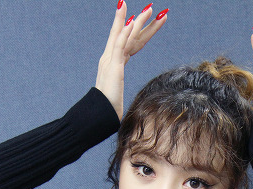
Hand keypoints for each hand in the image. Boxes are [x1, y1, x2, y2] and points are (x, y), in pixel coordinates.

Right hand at [95, 2, 167, 119]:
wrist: (100, 114)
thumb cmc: (108, 108)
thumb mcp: (118, 94)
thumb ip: (120, 88)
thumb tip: (125, 92)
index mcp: (114, 64)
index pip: (128, 43)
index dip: (136, 31)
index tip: (142, 18)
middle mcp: (110, 58)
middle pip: (128, 36)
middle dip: (140, 21)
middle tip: (152, 7)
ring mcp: (110, 60)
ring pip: (126, 35)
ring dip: (138, 21)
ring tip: (149, 9)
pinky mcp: (112, 66)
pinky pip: (120, 44)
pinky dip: (126, 32)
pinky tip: (133, 22)